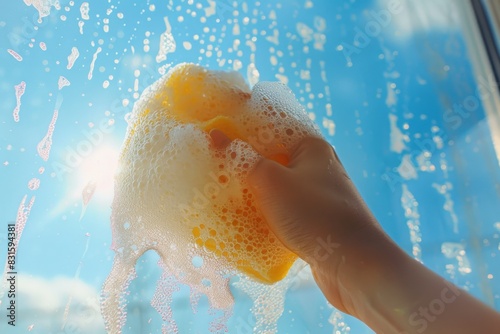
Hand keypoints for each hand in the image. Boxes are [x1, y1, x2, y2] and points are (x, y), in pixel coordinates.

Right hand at [210, 129, 388, 313]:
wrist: (353, 263)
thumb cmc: (313, 213)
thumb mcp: (270, 181)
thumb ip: (243, 158)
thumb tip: (216, 135)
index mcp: (311, 148)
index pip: (272, 130)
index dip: (243, 133)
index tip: (216, 138)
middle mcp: (318, 168)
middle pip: (273, 160)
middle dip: (246, 167)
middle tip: (215, 169)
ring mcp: (319, 196)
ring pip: (278, 189)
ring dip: (255, 193)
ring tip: (226, 195)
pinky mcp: (317, 222)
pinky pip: (286, 212)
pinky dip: (268, 214)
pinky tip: (247, 221)